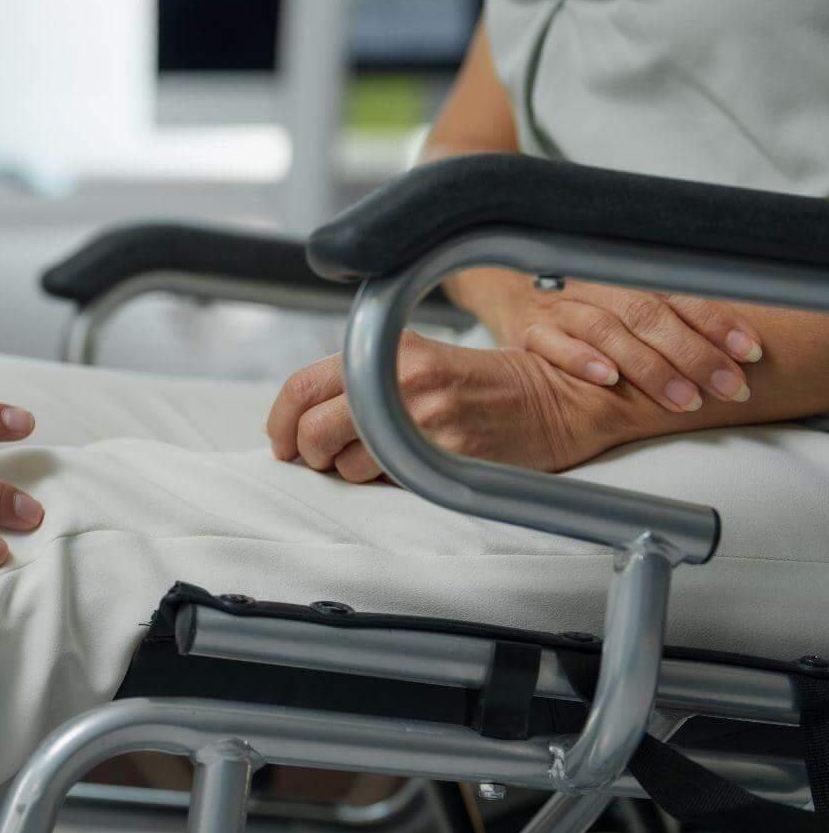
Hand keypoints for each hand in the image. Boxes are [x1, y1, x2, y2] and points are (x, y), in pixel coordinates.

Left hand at [266, 332, 612, 481]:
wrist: (553, 399)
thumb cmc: (477, 384)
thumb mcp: (415, 360)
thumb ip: (359, 381)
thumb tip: (299, 423)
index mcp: (386, 349)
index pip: (301, 386)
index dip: (279, 422)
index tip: (282, 443)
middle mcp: (399, 378)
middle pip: (313, 430)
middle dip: (309, 454)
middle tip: (323, 459)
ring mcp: (422, 418)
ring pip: (346, 464)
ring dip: (352, 472)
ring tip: (386, 458)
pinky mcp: (444, 454)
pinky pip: (387, 482)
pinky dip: (386, 483)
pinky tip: (410, 468)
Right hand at [452, 269, 761, 411]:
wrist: (500, 286)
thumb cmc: (579, 306)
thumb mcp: (623, 302)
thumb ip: (667, 318)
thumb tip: (735, 352)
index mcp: (628, 278)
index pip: (681, 296)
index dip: (717, 323)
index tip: (750, 353)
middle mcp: (596, 288)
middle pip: (650, 315)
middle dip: (694, 354)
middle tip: (728, 388)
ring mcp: (561, 309)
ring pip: (609, 330)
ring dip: (649, 366)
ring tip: (683, 399)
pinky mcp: (527, 332)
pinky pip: (552, 343)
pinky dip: (580, 359)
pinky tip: (607, 379)